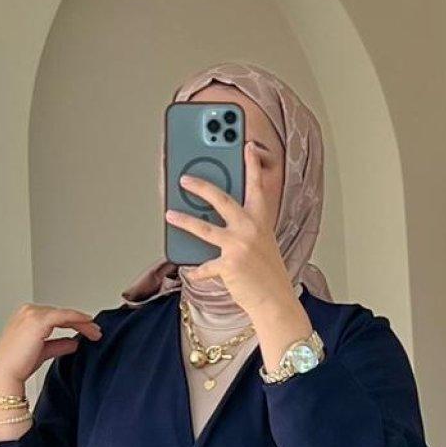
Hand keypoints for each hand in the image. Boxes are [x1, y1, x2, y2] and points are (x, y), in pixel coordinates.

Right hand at [0, 304, 102, 398]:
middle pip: (60, 314)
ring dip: (82, 322)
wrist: (5, 373)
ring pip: (64, 314)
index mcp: (25, 317)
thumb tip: (73, 343)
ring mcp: (32, 314)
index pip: (54, 317)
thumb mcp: (43, 352)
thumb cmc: (17, 365)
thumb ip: (58, 345)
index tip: (89, 331)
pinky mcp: (38, 320)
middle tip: (96, 332)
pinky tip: (88, 324)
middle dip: (80, 323)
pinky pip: (63, 316)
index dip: (73, 323)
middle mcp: (27, 312)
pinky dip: (77, 319)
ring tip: (96, 332)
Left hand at [165, 143, 294, 321]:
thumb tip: (214, 221)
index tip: (245, 145)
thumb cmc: (268, 274)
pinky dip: (197, 269)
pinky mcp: (228, 265)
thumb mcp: (263, 243)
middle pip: (221, 200)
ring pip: (204, 229)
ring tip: (169, 214)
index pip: (257, 186)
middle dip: (201, 186)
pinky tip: (191, 270)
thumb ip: (245, 228)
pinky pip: (205, 265)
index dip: (251, 164)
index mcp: (261, 220)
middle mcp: (251, 229)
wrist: (275, 301)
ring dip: (183, 220)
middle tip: (184, 179)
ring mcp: (239, 246)